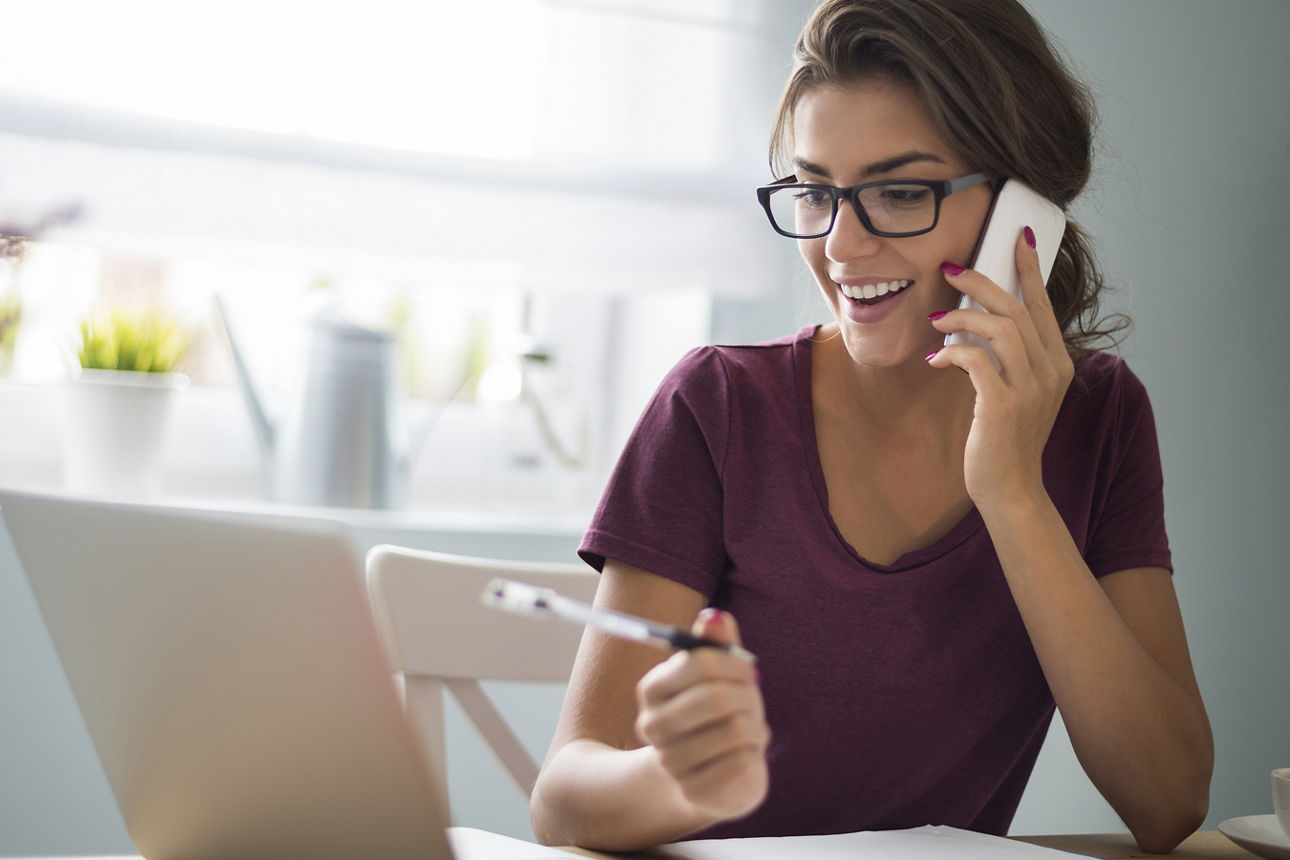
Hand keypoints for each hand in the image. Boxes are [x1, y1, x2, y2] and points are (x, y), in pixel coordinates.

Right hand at [634, 608, 769, 821]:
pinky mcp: (694, 792)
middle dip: (748, 697)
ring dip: (755, 728)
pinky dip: (755, 756)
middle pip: (717, 699)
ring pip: (736, 730)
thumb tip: (715, 617)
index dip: (736, 664)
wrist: (711, 774)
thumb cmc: (718, 716)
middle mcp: (652, 726)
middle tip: (752, 703)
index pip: (700, 663)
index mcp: (652, 689)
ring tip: (748, 732)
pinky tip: (743, 757)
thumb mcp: (720, 676)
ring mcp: (671, 762)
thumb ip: (718, 645)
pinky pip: (743, 763)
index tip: (748, 671)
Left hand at [927, 228, 1073, 510]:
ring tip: (936, 319)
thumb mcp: (1016, 392)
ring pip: (1000, 328)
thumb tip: (976, 325)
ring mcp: (1030, 388)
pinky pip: (975, 360)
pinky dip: (952, 351)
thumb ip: (1007, 359)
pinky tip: (936, 358)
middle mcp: (1050, 371)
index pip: (1043, 306)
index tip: (1017, 239)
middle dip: (981, 282)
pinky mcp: (1004, 405)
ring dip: (962, 316)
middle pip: (1017, 308)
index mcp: (1057, 363)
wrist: (1011, 489)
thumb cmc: (1006, 439)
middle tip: (950, 270)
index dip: (1029, 270)